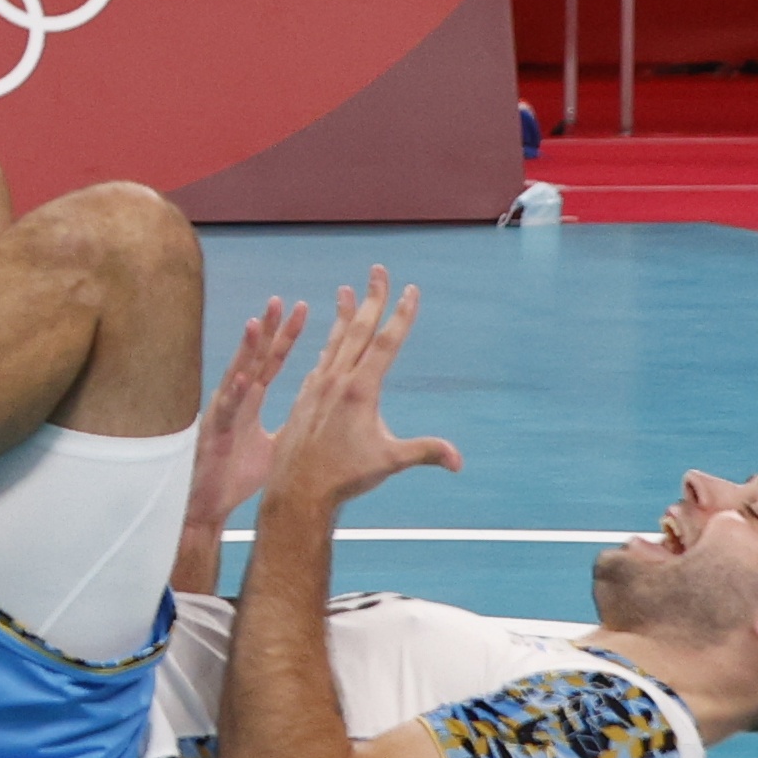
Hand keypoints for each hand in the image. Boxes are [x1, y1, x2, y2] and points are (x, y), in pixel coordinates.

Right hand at [187, 298, 310, 532]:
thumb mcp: (272, 445)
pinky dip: (235, 394)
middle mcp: (237, 398)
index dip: (286, 336)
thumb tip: (315, 414)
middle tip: (282, 301)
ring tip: (257, 324)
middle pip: (256, 357)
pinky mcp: (217, 432)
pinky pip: (227, 410)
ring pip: (237, 374)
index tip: (302, 309)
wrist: (208, 504)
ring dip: (247, 350)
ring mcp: (225, 412)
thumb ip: (290, 424)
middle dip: (269, 329)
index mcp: (251, 399)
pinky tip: (244, 379)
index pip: (272, 360)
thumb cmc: (235, 475)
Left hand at [263, 269, 460, 514]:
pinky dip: (329, 343)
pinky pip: (320, 360)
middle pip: (359, 330)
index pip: (386, 343)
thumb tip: (460, 461)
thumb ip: (425, 452)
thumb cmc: (344, 476)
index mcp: (360, 389)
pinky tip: (331, 338)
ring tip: (346, 290)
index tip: (411, 290)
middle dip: (372, 298)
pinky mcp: (305, 395)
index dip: (401, 316)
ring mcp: (318, 385)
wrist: (298, 487)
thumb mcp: (390, 462)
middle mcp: (337, 380)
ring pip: (335, 341)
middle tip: (378, 270)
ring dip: (345, 314)